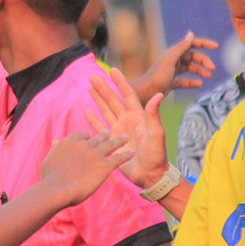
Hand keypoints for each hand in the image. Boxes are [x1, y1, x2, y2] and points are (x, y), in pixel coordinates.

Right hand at [39, 131, 132, 206]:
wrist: (57, 189)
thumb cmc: (49, 178)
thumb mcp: (48, 160)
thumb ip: (54, 150)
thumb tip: (56, 141)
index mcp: (69, 142)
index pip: (80, 135)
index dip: (86, 136)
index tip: (89, 136)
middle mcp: (83, 145)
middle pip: (97, 138)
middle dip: (104, 136)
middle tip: (109, 133)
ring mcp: (94, 155)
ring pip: (110, 145)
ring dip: (119, 141)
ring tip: (125, 138)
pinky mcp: (103, 167)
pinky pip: (118, 158)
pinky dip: (126, 155)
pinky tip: (132, 153)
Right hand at [87, 67, 169, 188]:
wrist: (149, 175)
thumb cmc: (156, 156)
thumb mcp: (157, 134)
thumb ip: (154, 115)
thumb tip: (157, 94)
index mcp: (138, 117)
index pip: (127, 95)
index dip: (120, 82)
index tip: (113, 70)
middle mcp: (128, 121)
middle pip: (113, 100)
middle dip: (103, 88)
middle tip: (92, 77)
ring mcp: (119, 131)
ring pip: (106, 111)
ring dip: (98, 100)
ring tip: (89, 88)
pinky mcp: (112, 142)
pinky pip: (100, 128)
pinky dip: (94, 120)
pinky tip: (87, 112)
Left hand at [132, 31, 216, 102]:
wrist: (146, 92)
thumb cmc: (158, 75)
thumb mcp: (171, 60)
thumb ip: (181, 47)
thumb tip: (191, 33)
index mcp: (173, 53)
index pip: (191, 44)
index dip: (203, 44)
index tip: (215, 47)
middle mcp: (173, 61)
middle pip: (193, 57)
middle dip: (204, 61)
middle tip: (212, 69)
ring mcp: (172, 72)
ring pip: (190, 68)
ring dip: (200, 71)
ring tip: (208, 76)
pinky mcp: (171, 83)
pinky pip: (185, 81)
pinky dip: (192, 82)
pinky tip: (199, 84)